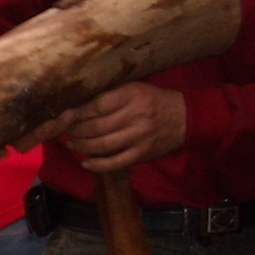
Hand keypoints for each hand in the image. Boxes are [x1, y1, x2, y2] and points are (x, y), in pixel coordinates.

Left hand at [58, 81, 186, 172]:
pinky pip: (115, 163)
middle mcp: (136, 115)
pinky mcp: (142, 153)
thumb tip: (80, 110)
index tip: (68, 117)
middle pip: (96, 126)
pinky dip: (97, 165)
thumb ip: (111, 98)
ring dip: (82, 147)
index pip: (97, 105)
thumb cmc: (156, 101)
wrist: (186, 117)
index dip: (78, 113)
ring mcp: (139, 136)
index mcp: (132, 95)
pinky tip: (86, 163)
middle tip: (68, 133)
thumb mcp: (136, 90)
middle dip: (76, 131)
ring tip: (73, 144)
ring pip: (102, 145)